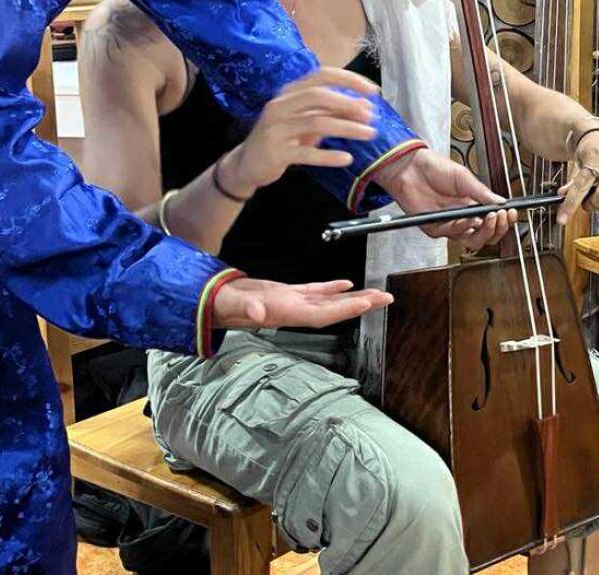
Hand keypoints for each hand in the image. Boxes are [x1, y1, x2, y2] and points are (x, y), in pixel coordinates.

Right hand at [208, 277, 392, 329]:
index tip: (368, 304)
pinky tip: (346, 285)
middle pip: (334, 310)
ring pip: (330, 301)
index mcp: (286, 312)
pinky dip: (332, 288)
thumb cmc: (221, 305)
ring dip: (353, 298)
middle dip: (361, 305)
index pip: (322, 313)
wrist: (212, 303)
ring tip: (376, 295)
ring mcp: (292, 302)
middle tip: (387, 299)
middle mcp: (294, 310)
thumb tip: (259, 312)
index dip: (346, 310)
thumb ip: (246, 308)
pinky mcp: (287, 293)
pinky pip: (315, 291)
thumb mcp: (233, 305)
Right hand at [232, 68, 380, 189]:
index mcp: (289, 92)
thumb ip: (332, 112)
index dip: (349, 80)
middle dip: (348, 103)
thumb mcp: (307, 122)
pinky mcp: (275, 152)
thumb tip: (365, 105)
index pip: (321, 75)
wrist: (248, 164)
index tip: (373, 90)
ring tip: (369, 134)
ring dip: (347, 128)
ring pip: (316, 123)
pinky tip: (347, 158)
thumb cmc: (282, 138)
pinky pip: (306, 153)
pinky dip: (329, 156)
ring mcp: (275, 128)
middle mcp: (280, 105)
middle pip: (318, 95)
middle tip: (371, 116)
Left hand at [377, 147, 516, 249]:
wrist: (411, 167)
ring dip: (483, 231)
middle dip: (498, 229)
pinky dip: (462, 227)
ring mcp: (450, 224)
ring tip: (488, 218)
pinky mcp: (435, 228)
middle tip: (501, 218)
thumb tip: (501, 202)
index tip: (511, 213)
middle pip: (486, 235)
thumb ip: (482, 192)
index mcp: (473, 204)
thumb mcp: (463, 177)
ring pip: (472, 241)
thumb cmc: (434, 169)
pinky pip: (452, 234)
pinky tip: (468, 218)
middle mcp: (463, 217)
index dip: (504, 220)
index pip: (494, 220)